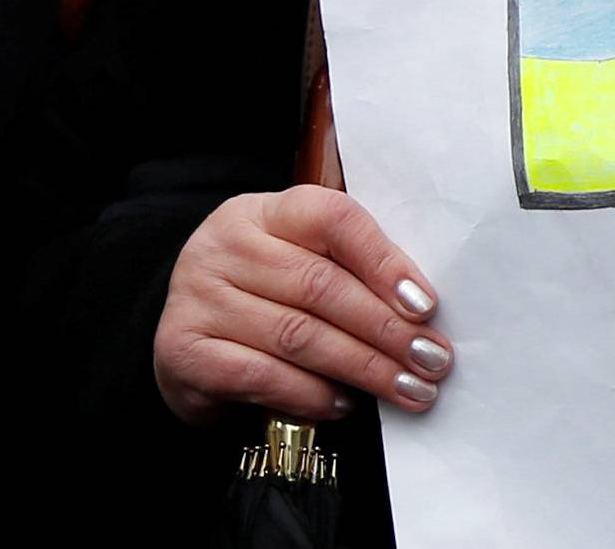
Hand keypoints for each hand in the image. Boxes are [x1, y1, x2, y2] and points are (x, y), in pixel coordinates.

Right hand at [154, 185, 450, 425]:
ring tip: (406, 388)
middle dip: (386, 329)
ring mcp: (199, 297)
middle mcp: (226, 245)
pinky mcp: (183, 351)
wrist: (184, 330)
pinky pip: (261, 376)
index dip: (384, 262)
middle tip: (431, 360)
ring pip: (297, 335)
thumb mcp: (296, 257)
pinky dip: (310, 395)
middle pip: (320, 286)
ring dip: (361, 368)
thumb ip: (347, 268)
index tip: (426, 305)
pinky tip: (345, 404)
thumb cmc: (262, 290)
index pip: (333, 218)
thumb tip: (420, 310)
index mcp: (265, 210)